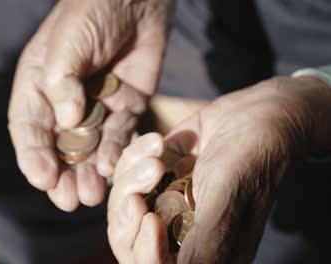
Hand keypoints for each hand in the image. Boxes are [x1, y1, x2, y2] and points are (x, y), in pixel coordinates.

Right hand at [7, 0, 170, 210]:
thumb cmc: (90, 13)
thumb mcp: (67, 43)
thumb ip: (63, 81)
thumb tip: (69, 121)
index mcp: (39, 87)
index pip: (28, 128)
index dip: (33, 156)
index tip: (43, 179)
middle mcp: (65, 102)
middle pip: (58, 147)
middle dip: (61, 175)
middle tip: (66, 201)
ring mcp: (97, 106)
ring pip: (89, 148)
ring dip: (88, 173)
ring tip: (90, 195)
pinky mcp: (125, 107)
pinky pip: (120, 134)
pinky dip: (116, 151)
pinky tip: (112, 168)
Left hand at [107, 76, 330, 262]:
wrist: (256, 114)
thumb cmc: (250, 159)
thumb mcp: (226, 200)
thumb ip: (202, 243)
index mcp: (201, 250)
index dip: (144, 252)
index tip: (150, 220)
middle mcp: (178, 231)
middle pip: (128, 239)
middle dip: (126, 213)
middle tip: (139, 190)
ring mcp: (163, 202)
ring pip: (122, 204)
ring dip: (132, 176)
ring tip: (158, 153)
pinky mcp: (155, 175)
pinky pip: (124, 172)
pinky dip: (134, 154)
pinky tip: (160, 141)